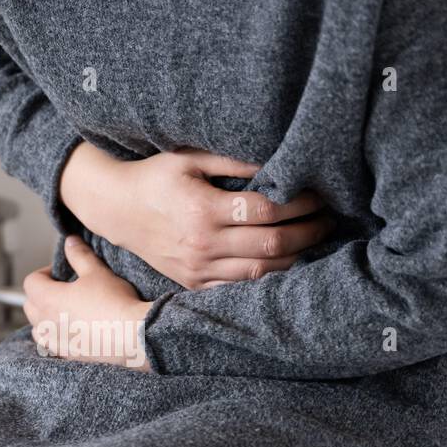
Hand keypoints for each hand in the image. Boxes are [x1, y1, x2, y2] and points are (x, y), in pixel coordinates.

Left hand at [22, 235, 152, 369]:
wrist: (133, 336)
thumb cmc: (114, 302)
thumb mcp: (97, 272)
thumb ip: (79, 255)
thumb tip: (70, 241)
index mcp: (48, 299)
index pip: (31, 282)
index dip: (43, 273)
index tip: (59, 272)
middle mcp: (46, 323)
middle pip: (30, 306)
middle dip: (41, 295)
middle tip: (62, 290)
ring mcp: (57, 343)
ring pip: (38, 330)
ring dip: (44, 319)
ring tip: (64, 313)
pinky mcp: (69, 356)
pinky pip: (53, 347)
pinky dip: (57, 339)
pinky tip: (74, 334)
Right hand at [58, 142, 333, 289]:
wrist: (117, 210)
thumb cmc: (156, 177)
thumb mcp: (189, 157)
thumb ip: (233, 160)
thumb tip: (277, 162)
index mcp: (203, 210)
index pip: (266, 210)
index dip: (300, 204)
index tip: (319, 195)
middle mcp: (202, 245)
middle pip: (271, 246)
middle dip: (308, 233)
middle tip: (329, 220)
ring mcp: (198, 270)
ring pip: (261, 274)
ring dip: (295, 259)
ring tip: (315, 241)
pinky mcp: (195, 284)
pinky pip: (240, 289)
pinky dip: (268, 279)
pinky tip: (286, 264)